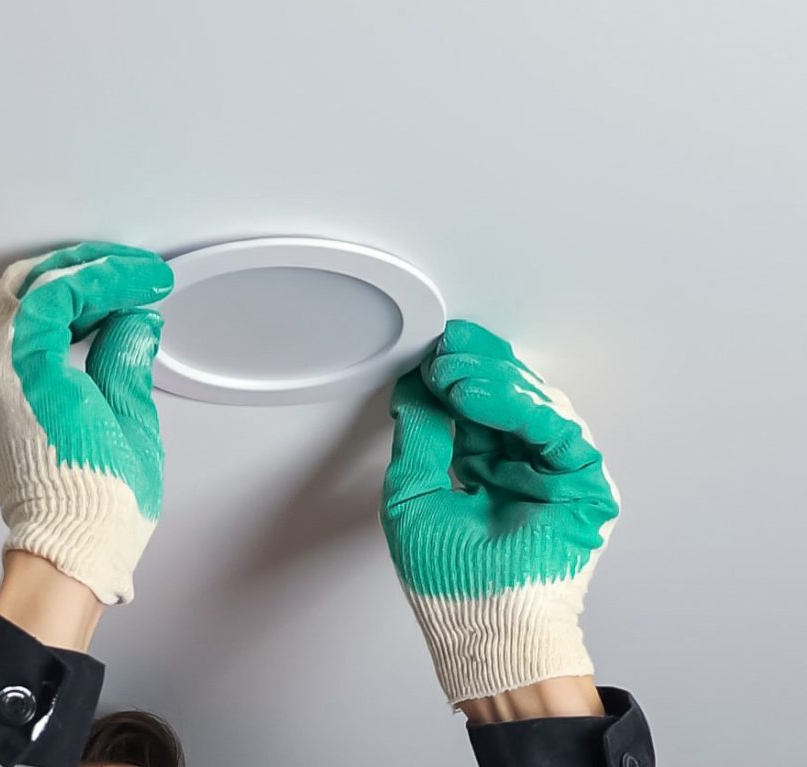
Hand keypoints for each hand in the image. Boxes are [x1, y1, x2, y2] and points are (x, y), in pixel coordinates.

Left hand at [0, 242, 173, 605]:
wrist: (67, 551)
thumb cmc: (99, 505)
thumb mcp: (130, 418)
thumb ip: (126, 355)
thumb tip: (133, 319)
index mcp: (24, 375)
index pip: (59, 292)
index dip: (111, 275)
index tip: (146, 277)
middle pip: (21, 287)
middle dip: (78, 269)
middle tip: (125, 271)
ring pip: (7, 308)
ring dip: (59, 291)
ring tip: (111, 294)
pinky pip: (6, 338)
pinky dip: (43, 320)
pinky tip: (83, 324)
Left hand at [380, 320, 619, 703]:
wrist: (484, 634)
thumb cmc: (450, 584)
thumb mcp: (412, 494)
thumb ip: (419, 436)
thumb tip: (411, 386)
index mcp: (486, 471)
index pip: (477, 408)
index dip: (457, 375)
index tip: (432, 352)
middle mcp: (521, 468)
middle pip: (509, 399)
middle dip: (475, 369)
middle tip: (445, 350)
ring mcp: (554, 475)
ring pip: (535, 406)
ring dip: (493, 382)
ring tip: (453, 372)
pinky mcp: (584, 486)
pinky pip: (558, 434)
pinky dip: (519, 408)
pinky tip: (480, 396)